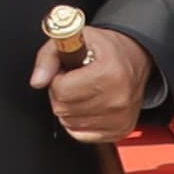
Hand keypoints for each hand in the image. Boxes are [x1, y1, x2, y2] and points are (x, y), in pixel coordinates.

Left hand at [31, 23, 153, 143]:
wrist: (135, 59)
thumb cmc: (106, 49)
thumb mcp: (76, 38)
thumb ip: (48, 58)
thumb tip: (38, 80)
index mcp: (109, 73)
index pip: (62, 90)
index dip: (58, 79)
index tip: (68, 72)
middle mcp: (118, 99)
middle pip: (64, 109)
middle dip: (61, 94)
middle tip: (75, 81)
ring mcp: (119, 118)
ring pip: (69, 123)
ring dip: (69, 108)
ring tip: (82, 90)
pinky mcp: (119, 131)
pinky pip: (81, 135)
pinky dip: (78, 121)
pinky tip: (87, 105)